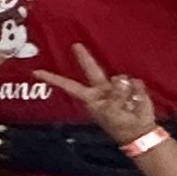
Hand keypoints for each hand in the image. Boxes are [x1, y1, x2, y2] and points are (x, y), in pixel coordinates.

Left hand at [35, 44, 163, 144]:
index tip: (36, 72)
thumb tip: (121, 80)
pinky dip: (138, 92)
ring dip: (125, 90)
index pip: (68, 85)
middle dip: (84, 57)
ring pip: (120, 78)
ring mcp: (116, 85)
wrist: (140, 130)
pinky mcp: (132, 85)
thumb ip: (116, 96)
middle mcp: (101, 88)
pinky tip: (136, 100)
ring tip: (128, 105)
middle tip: (75, 45)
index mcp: (90, 97)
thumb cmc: (120, 124)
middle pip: (91, 70)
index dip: (53, 79)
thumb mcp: (112, 113)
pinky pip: (134, 83)